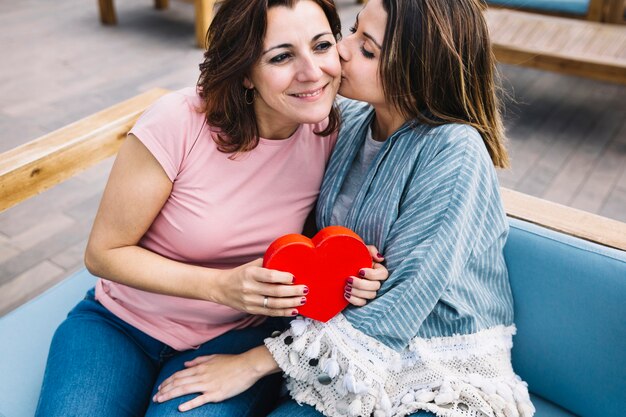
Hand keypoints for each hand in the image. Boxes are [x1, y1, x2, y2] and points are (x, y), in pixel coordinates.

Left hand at [154, 347, 278, 411]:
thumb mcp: (213, 357)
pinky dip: (189, 404)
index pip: (179, 374)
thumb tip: (185, 364)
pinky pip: (199, 400)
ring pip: (184, 390)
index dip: (167, 381)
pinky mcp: (215, 394)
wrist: (247, 366)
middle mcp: (201, 375)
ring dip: (170, 395)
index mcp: (200, 367)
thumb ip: (198, 361)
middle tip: (155, 397)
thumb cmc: (232, 361)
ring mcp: (208, 385)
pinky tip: (180, 408)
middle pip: (178, 383)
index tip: (160, 387)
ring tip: (160, 400)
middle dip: (164, 390)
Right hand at [214, 258, 307, 316]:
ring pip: (274, 304)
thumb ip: (268, 263)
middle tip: (305, 289)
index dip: (283, 277)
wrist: (221, 288)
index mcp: (250, 273)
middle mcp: (249, 288)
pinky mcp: (251, 310)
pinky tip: (293, 310)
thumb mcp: (251, 265)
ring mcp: (250, 301)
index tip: (294, 277)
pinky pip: (270, 313)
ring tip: (303, 300)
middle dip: (293, 291)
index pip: (269, 276)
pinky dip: (283, 312)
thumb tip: (287, 261)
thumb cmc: (240, 274)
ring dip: (291, 303)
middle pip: (275, 291)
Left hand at [345, 245, 386, 305]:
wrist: (341, 264)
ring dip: (357, 292)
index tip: (360, 271)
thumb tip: (380, 258)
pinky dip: (354, 300)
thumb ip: (371, 250)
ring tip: (346, 287)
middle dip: (361, 284)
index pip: (383, 275)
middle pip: (375, 287)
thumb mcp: (362, 249)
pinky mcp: (362, 298)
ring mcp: (370, 291)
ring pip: (370, 295)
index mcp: (378, 270)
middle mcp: (376, 281)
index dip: (372, 274)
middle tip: (348, 279)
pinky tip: (346, 294)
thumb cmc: (354, 256)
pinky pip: (362, 303)